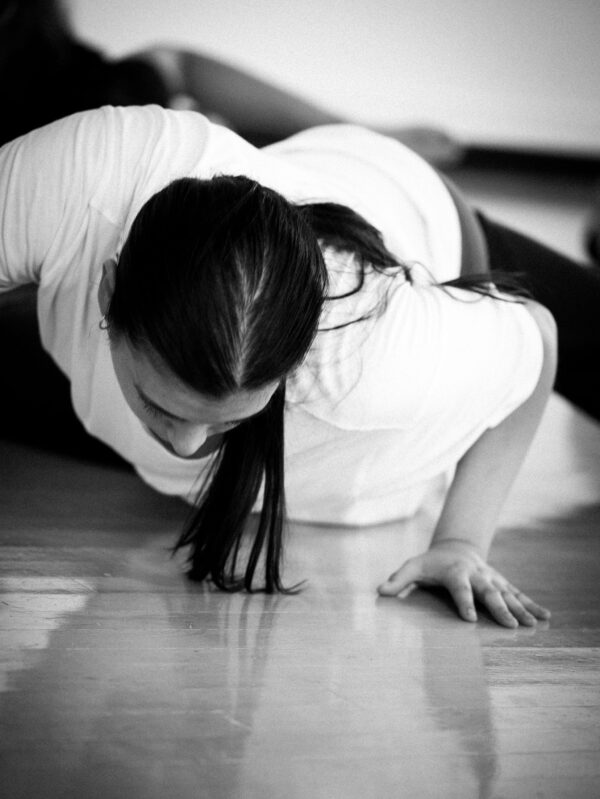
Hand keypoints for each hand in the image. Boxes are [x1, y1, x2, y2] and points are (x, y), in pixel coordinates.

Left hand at [377, 538, 550, 627]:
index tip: (469, 619)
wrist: (456, 547)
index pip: (459, 589)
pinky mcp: (502, 583)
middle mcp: (477, 575)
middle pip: (489, 593)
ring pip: (508, 594)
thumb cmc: (430, 563)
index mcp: (455, 572)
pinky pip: (518, 594)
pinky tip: (546, 617)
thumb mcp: (412, 567)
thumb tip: (380, 592)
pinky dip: (532, 605)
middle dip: (500, 609)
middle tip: (511, 626)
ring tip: (534, 624)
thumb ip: (398, 580)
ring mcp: (492, 579)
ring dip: (521, 609)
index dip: (464, 603)